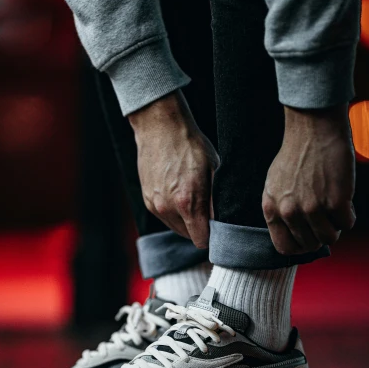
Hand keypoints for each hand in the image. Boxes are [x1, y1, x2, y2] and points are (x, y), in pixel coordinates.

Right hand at [128, 90, 218, 248]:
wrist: (160, 127)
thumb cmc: (190, 145)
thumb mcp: (213, 170)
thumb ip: (216, 200)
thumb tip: (222, 220)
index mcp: (187, 202)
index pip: (201, 240)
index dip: (211, 236)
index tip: (216, 226)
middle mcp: (168, 208)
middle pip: (188, 236)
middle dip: (199, 228)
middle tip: (206, 210)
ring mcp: (155, 205)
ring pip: (175, 227)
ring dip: (185, 221)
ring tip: (191, 199)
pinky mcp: (147, 200)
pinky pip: (164, 217)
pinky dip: (172, 212)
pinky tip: (178, 193)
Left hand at [262, 105, 355, 255]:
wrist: (313, 128)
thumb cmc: (296, 153)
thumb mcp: (276, 185)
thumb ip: (281, 209)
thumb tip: (293, 232)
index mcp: (271, 208)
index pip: (284, 247)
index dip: (300, 246)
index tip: (310, 238)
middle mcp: (289, 212)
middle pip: (310, 245)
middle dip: (320, 234)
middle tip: (327, 218)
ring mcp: (312, 208)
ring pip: (330, 238)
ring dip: (336, 226)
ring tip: (335, 209)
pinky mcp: (335, 202)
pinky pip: (348, 224)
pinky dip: (349, 214)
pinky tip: (345, 199)